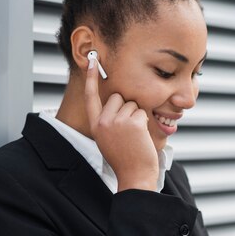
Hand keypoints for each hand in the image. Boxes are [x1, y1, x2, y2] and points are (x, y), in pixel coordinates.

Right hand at [85, 54, 158, 191]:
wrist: (134, 175)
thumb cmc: (125, 158)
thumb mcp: (108, 138)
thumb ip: (108, 120)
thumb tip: (118, 100)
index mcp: (95, 125)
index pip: (90, 96)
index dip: (90, 77)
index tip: (92, 60)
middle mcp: (103, 121)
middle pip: (117, 96)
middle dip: (126, 107)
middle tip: (128, 129)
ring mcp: (117, 121)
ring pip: (132, 104)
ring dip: (137, 116)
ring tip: (134, 136)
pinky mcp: (132, 122)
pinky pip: (142, 111)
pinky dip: (145, 122)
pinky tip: (140, 137)